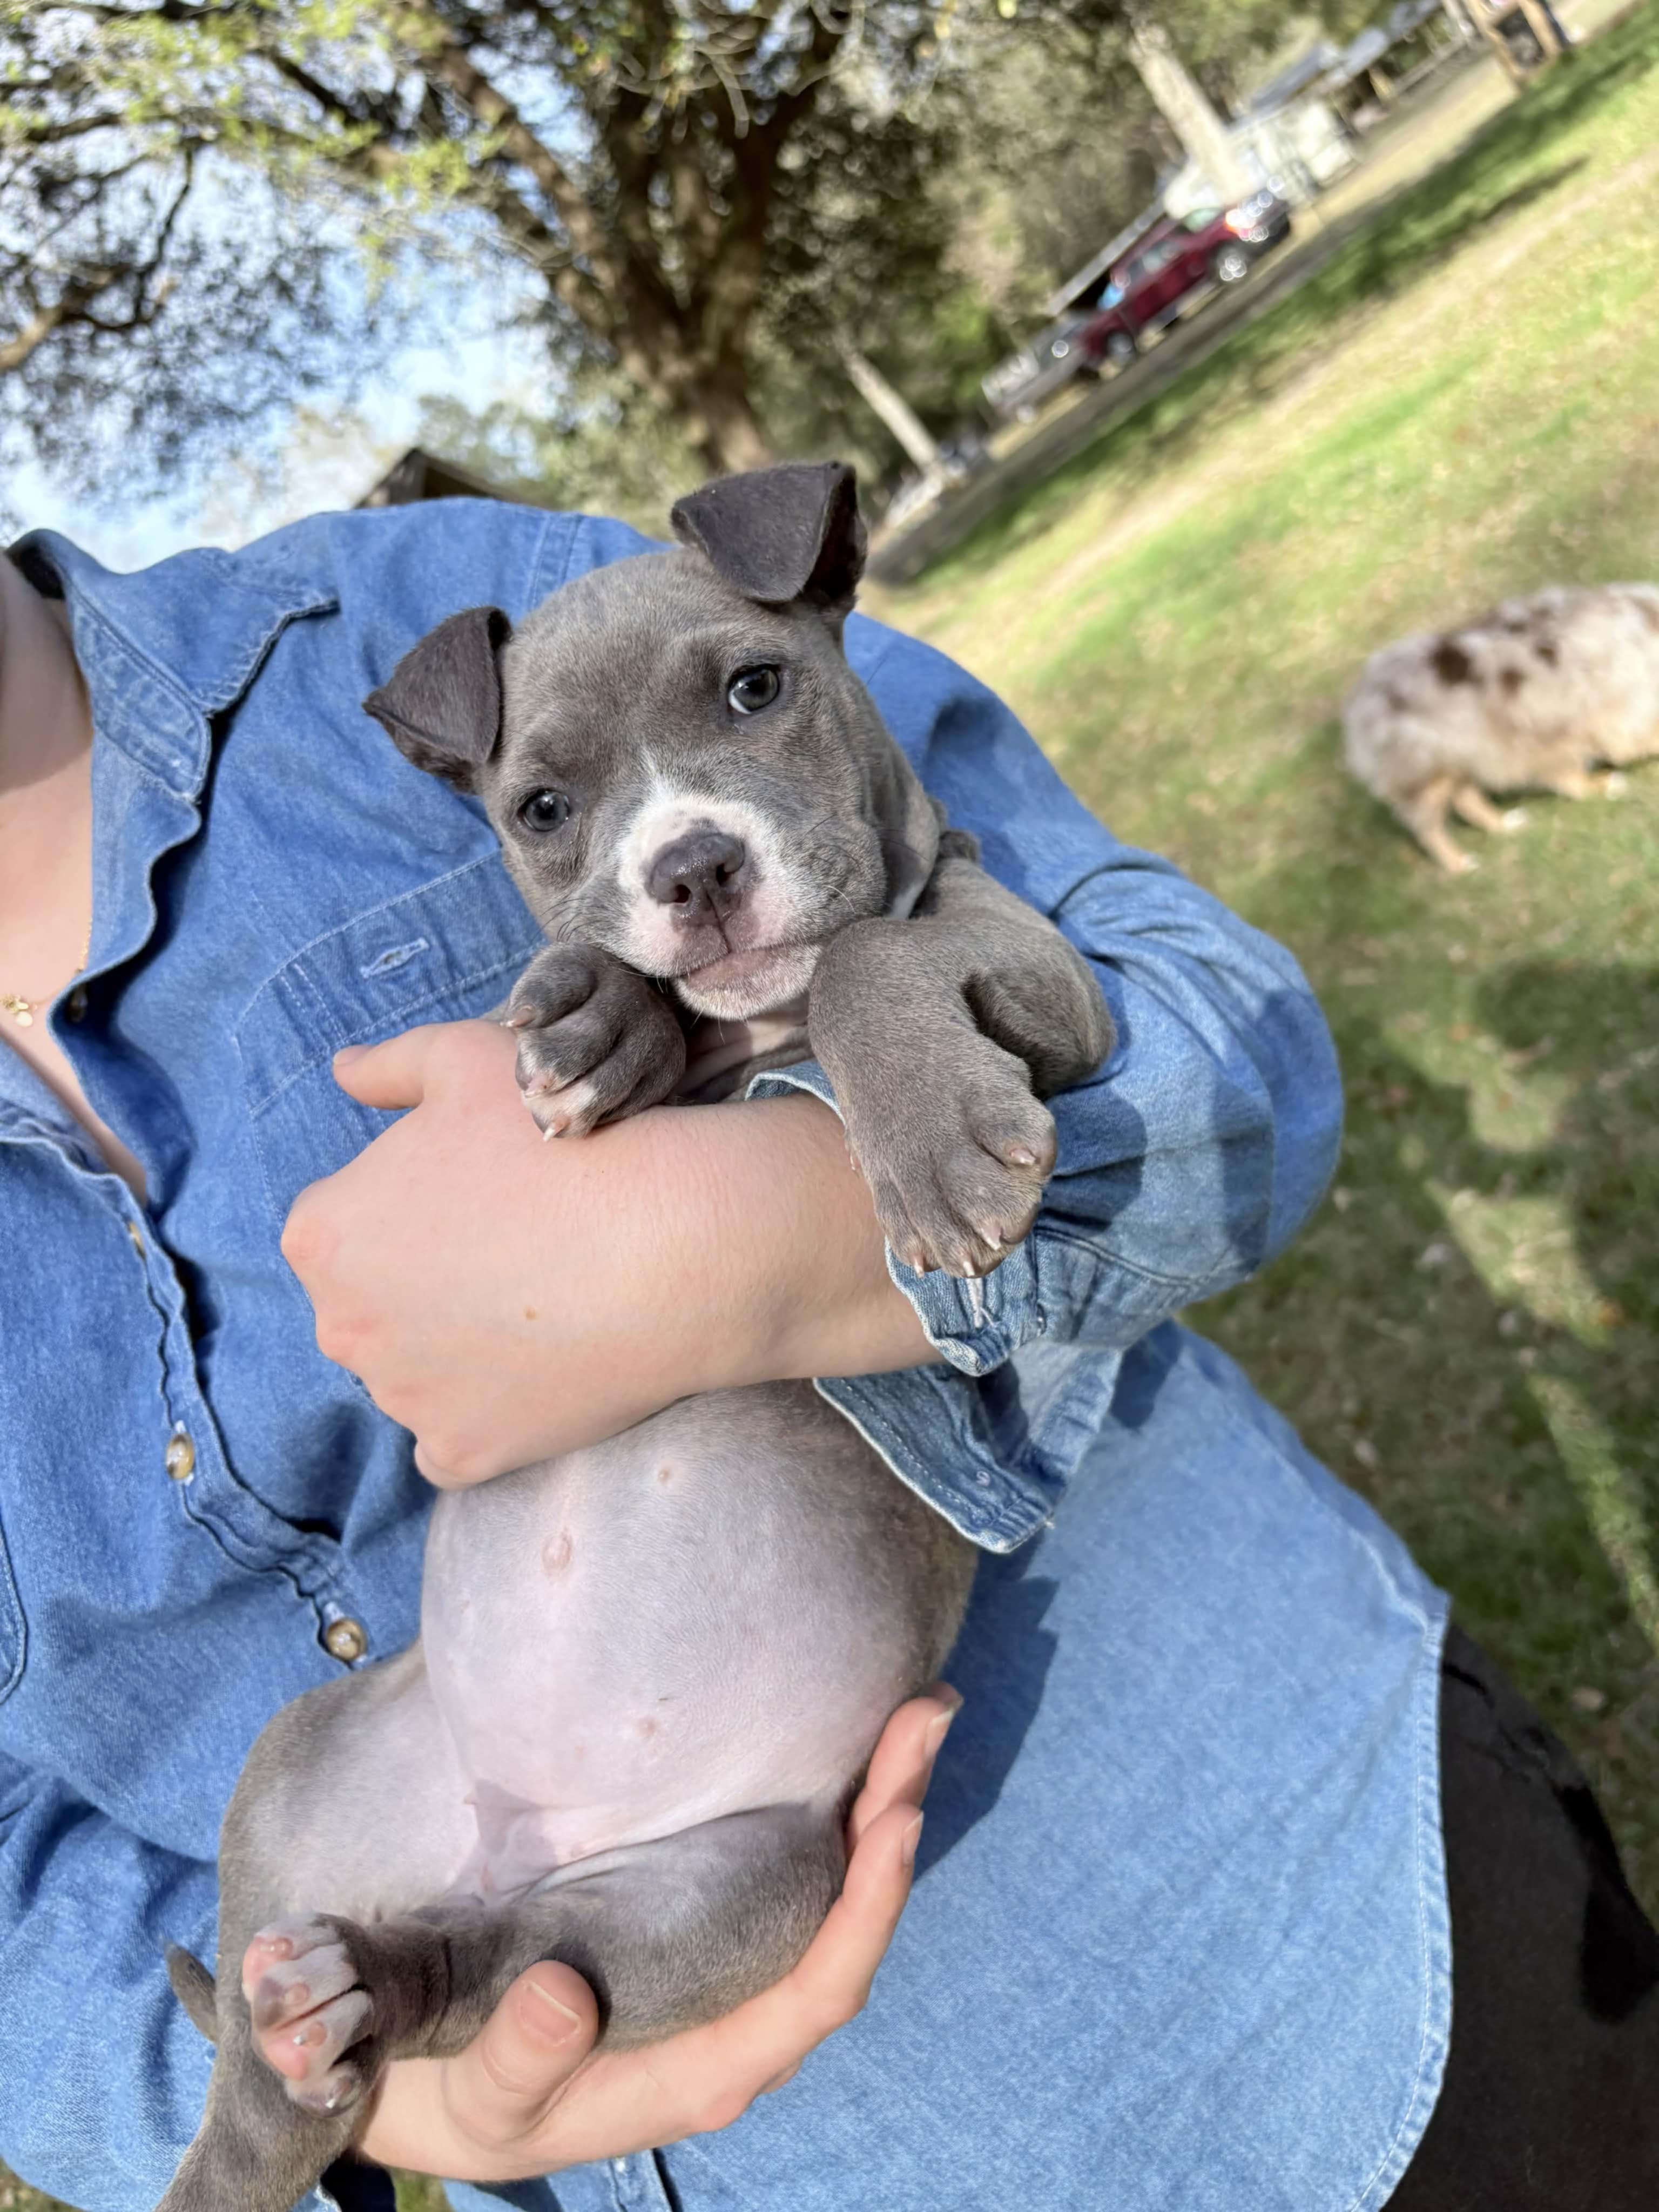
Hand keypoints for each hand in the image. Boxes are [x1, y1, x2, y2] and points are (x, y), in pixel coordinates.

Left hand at [280, 1020, 930, 1484]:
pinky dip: (490, 1411)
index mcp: (321, 1235)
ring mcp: (402, 1399)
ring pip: (415, 1371)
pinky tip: (540, 1364)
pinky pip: (456, 1437)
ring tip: (540, 1299)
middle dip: (422, 1281)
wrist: (673, 1240)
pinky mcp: (463, 1452)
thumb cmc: (561, 1141)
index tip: (477, 1195)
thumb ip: (388, 1066)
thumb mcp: (466, 1060)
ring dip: (456, 1347)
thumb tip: (342, 1073)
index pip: (344, 1226)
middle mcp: (341, 1327)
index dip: (412, 1205)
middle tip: (512, 1247)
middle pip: (372, 1303)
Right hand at [352, 1685, 959, 2180]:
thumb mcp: (485, 2101)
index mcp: (709, 2068)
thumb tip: (559, 1997)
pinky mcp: (705, 1934)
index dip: (869, 1909)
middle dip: (893, 1816)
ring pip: (829, 1889)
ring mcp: (731, 1975)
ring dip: (875, 1801)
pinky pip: (788, 1873)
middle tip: (925, 1712)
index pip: (821, 1990)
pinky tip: (838, 1744)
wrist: (441, 2096)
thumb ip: (521, 2061)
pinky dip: (825, 1809)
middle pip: (847, 1921)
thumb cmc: (471, 2102)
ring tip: (912, 1708)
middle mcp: (742, 2021)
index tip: (899, 1820)